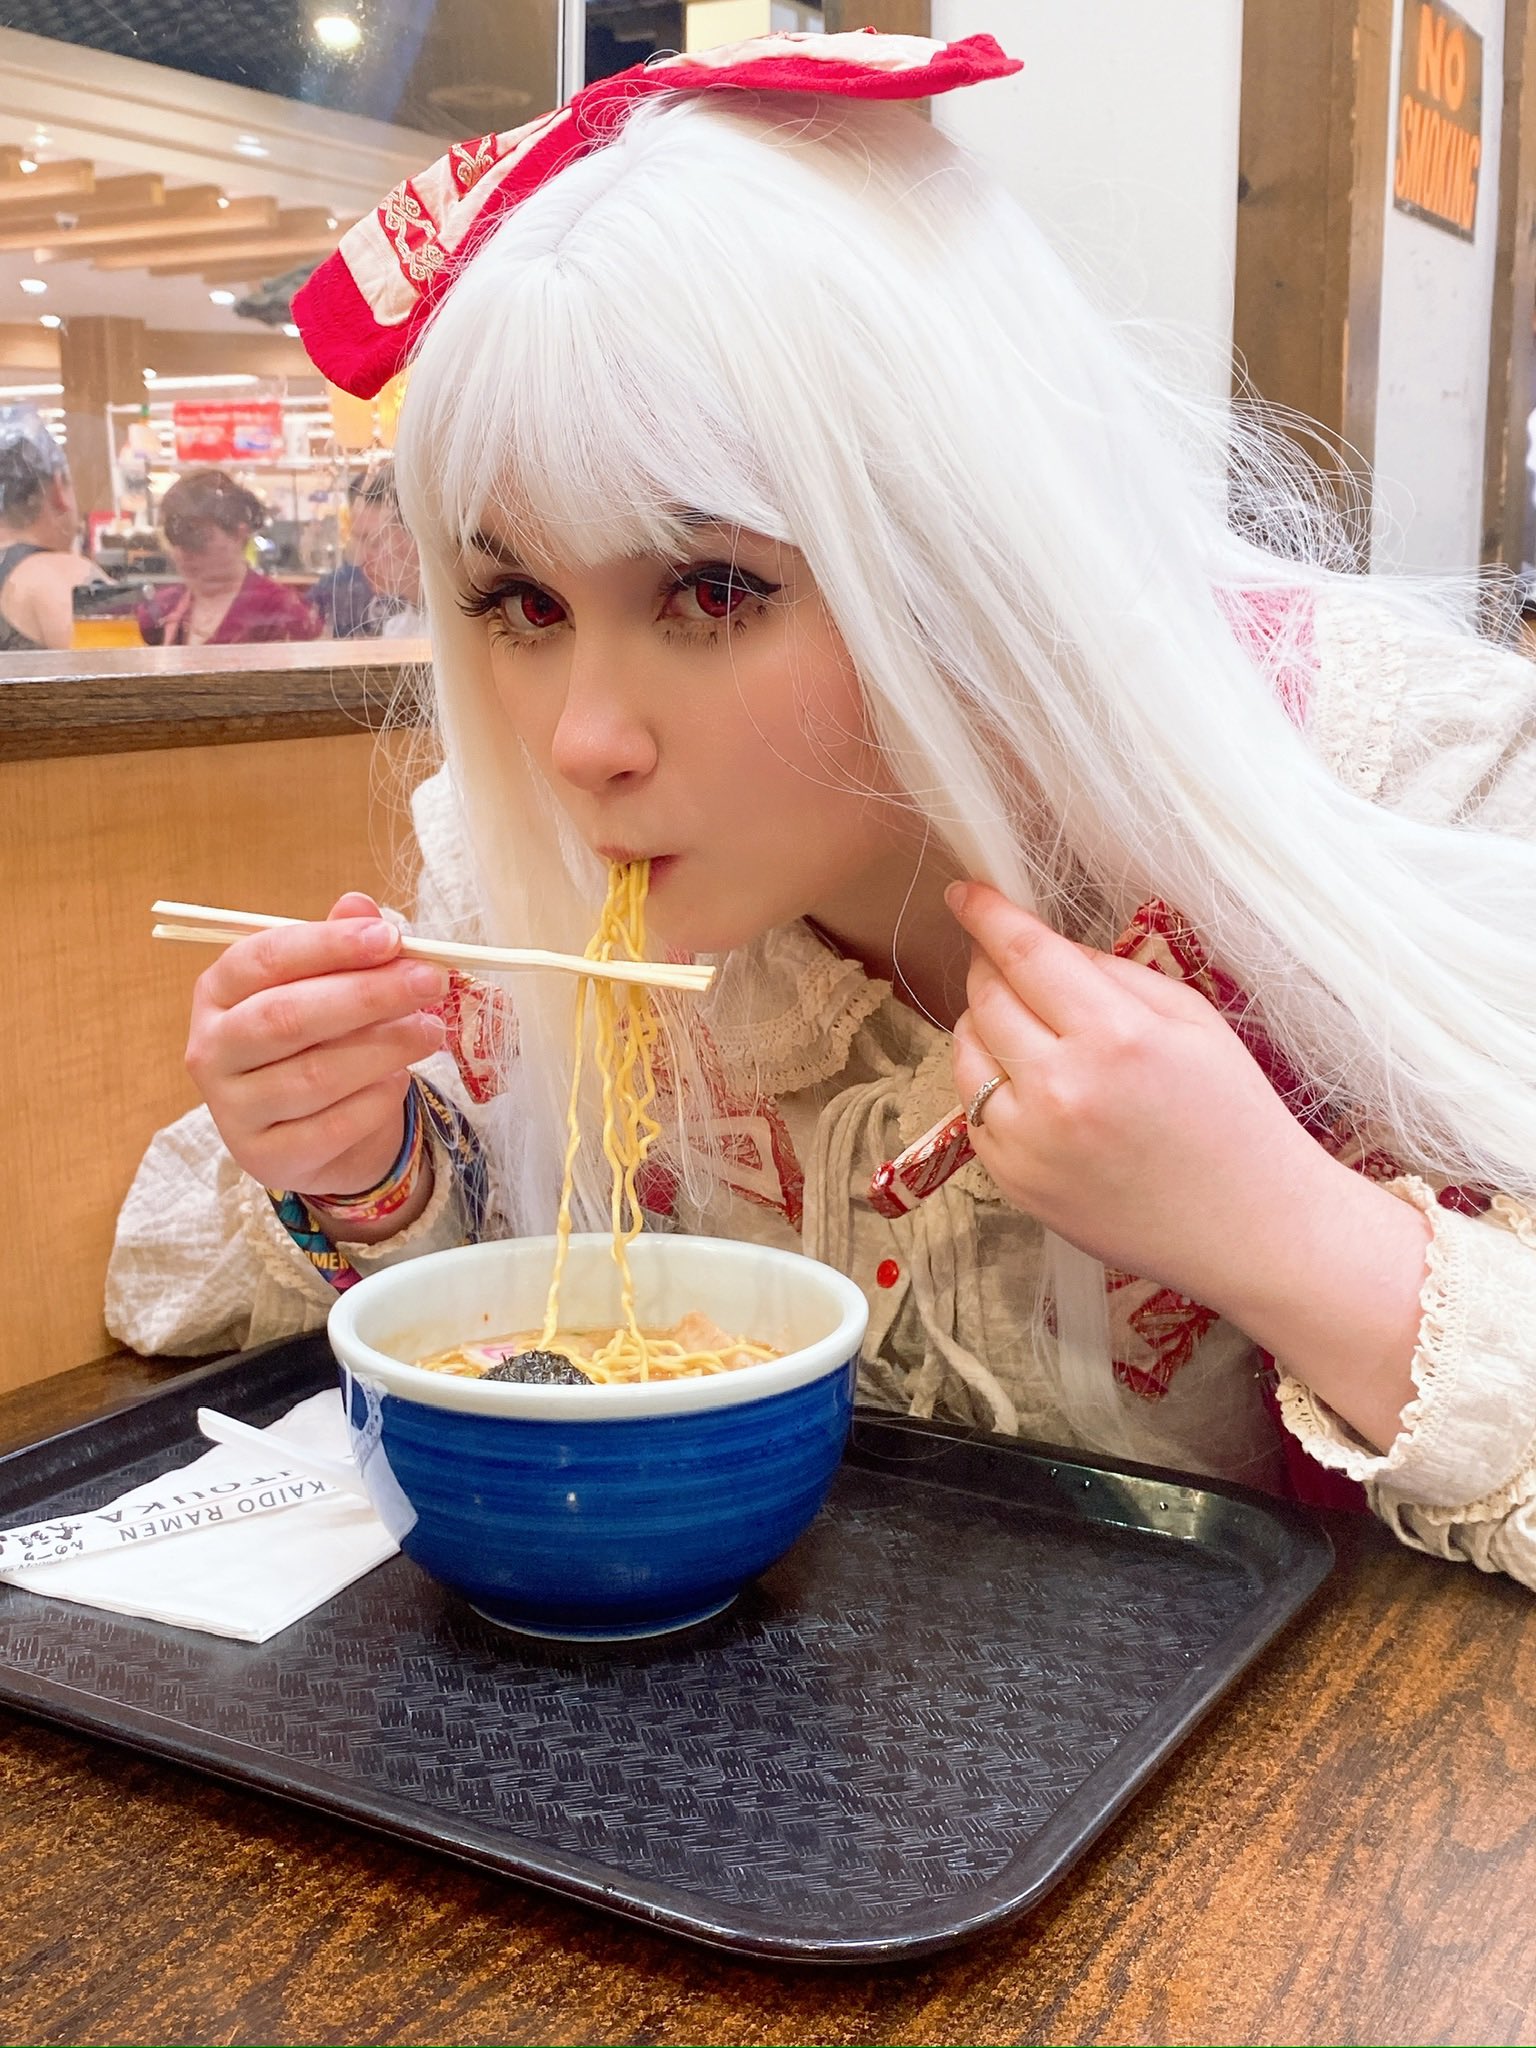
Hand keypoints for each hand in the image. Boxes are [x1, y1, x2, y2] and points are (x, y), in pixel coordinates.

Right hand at [184, 892, 448, 1199]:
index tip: (391, 937)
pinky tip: (400, 1079)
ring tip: (431, 1031)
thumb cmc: (320, 1041)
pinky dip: (376, 1099)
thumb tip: (359, 905)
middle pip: (286, 1018)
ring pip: (314, 1076)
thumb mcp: (327, 986)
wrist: (319, 1132)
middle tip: (430, 981)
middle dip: (367, 995)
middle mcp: (212, 1050)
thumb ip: (340, 947)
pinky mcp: (266, 1158)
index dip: (329, 945)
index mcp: (218, 993)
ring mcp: (233, 1110)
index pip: (263, 959)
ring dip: (385, 1048)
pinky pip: (332, 1126)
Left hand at [945, 881, 1341, 1312]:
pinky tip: (1033, 1085)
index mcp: (1115, 1037)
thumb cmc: (1234, 1117)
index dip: (987, 915)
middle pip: (986, 998)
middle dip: (988, 966)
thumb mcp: (1193, 1021)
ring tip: (1026, 1026)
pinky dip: (989, 1084)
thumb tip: (1047, 948)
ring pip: (965, 1053)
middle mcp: (1061, 1089)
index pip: (1025, 955)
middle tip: (1006, 960)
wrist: (1250, 1228)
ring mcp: (1030, 1143)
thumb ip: (1114, 974)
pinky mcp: (1015, 1183)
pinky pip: (973, 1110)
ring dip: (983, 1024)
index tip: (964, 893)